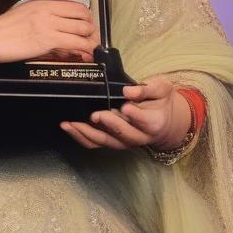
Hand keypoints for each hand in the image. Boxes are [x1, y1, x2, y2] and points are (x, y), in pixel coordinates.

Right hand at [0, 0, 99, 63]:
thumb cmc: (1, 30)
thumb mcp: (24, 16)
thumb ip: (43, 20)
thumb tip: (59, 30)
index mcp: (43, 3)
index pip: (76, 6)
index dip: (87, 17)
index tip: (88, 28)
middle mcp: (48, 11)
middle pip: (83, 16)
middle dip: (92, 30)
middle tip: (92, 41)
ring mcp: (48, 24)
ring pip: (82, 29)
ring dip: (91, 41)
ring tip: (91, 49)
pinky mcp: (46, 40)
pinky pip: (74, 43)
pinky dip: (84, 50)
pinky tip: (85, 55)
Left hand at [60, 75, 190, 150]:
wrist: (163, 119)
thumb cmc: (161, 101)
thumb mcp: (161, 89)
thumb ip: (146, 89)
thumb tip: (129, 91)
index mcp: (154, 123)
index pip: (144, 121)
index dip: (134, 115)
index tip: (125, 106)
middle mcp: (139, 137)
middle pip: (123, 134)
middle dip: (108, 124)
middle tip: (95, 114)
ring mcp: (124, 142)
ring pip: (105, 141)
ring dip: (86, 133)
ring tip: (70, 123)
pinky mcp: (112, 142)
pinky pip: (95, 143)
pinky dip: (81, 137)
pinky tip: (69, 127)